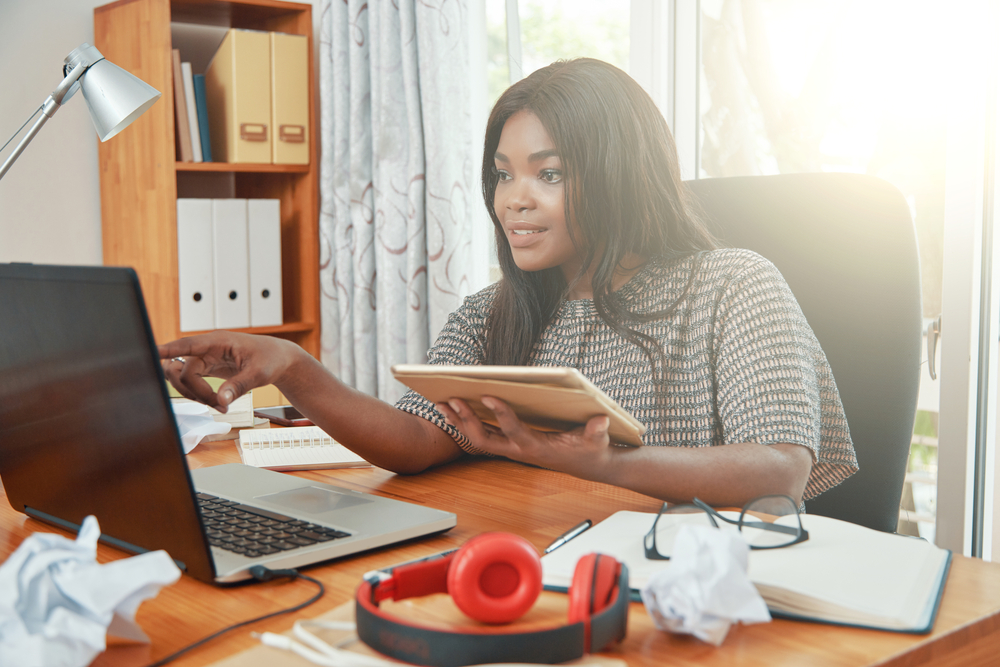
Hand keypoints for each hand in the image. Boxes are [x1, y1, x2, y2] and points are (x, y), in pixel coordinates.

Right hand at [158, 332, 299, 411]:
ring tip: (220, 406)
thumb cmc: (271, 359)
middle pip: (181, 370)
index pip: (187, 345)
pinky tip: (218, 404)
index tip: (150, 352)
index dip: (167, 350)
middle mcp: (207, 348)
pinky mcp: (206, 368)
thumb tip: (221, 400)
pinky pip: (191, 382)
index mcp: (218, 341)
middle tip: (217, 405)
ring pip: (182, 378)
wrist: (279, 359)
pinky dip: (200, 395)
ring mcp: (205, 358)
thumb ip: (239, 386)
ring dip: (195, 395)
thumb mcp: (259, 373)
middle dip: (193, 391)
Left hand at [436, 396, 613, 478]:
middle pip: (484, 438)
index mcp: (537, 447)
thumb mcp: (598, 440)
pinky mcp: (509, 444)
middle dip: (466, 419)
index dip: (501, 414)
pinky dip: (466, 422)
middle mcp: (519, 450)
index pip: (514, 430)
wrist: (589, 465)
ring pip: (478, 438)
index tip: (488, 395)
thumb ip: (597, 431)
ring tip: (441, 402)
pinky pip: (482, 434)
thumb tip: (600, 420)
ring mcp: (511, 449)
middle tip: (451, 398)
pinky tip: (453, 408)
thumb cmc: (591, 449)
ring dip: (458, 420)